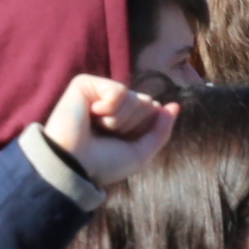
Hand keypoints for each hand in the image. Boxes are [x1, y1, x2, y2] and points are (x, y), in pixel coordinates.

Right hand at [39, 74, 170, 183]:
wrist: (73, 165)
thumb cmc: (103, 163)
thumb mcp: (140, 153)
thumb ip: (160, 131)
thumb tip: (175, 106)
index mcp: (125, 118)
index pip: (153, 111)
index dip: (142, 130)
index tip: (120, 142)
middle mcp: (112, 104)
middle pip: (147, 102)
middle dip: (132, 124)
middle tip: (107, 135)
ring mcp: (98, 93)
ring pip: (134, 97)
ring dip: (119, 120)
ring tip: (97, 127)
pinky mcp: (85, 84)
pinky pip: (118, 91)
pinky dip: (110, 109)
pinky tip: (91, 115)